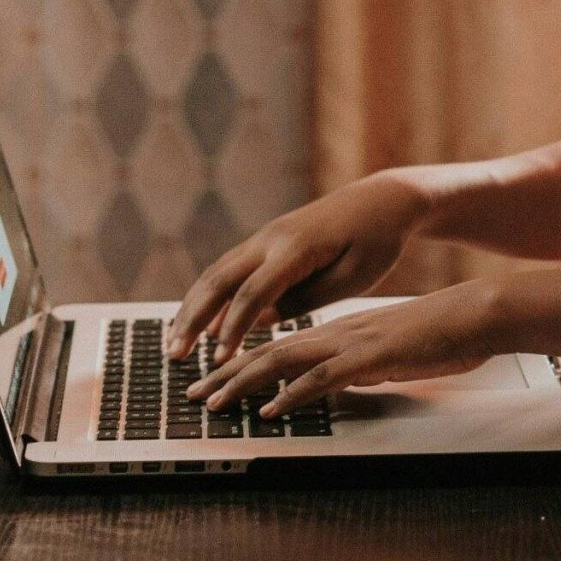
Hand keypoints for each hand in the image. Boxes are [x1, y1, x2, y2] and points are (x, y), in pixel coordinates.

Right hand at [166, 175, 429, 358]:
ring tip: (175, 343)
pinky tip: (199, 321)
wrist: (386, 199)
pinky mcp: (268, 240)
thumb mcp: (352, 278)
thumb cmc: (378, 242)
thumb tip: (260, 320)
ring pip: (218, 272)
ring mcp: (267, 236)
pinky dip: (210, 295)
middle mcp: (273, 237)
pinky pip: (231, 269)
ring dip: (193, 307)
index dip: (233, 329)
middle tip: (174, 356)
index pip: (253, 293)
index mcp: (297, 248)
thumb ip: (305, 300)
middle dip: (193, 318)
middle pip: (220, 279)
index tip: (218, 361)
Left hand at [186, 282, 503, 415]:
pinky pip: (322, 378)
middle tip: (193, 396)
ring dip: (244, 383)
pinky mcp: (370, 357)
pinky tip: (271, 410)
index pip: (278, 347)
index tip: (212, 383)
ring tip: (216, 404)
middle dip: (225, 375)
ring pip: (284, 361)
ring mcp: (351, 343)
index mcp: (338, 332)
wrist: (472, 316)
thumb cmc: (437, 335)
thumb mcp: (386, 353)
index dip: (241, 365)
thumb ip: (357, 366)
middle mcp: (336, 333)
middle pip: (268, 352)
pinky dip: (291, 395)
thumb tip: (336, 384)